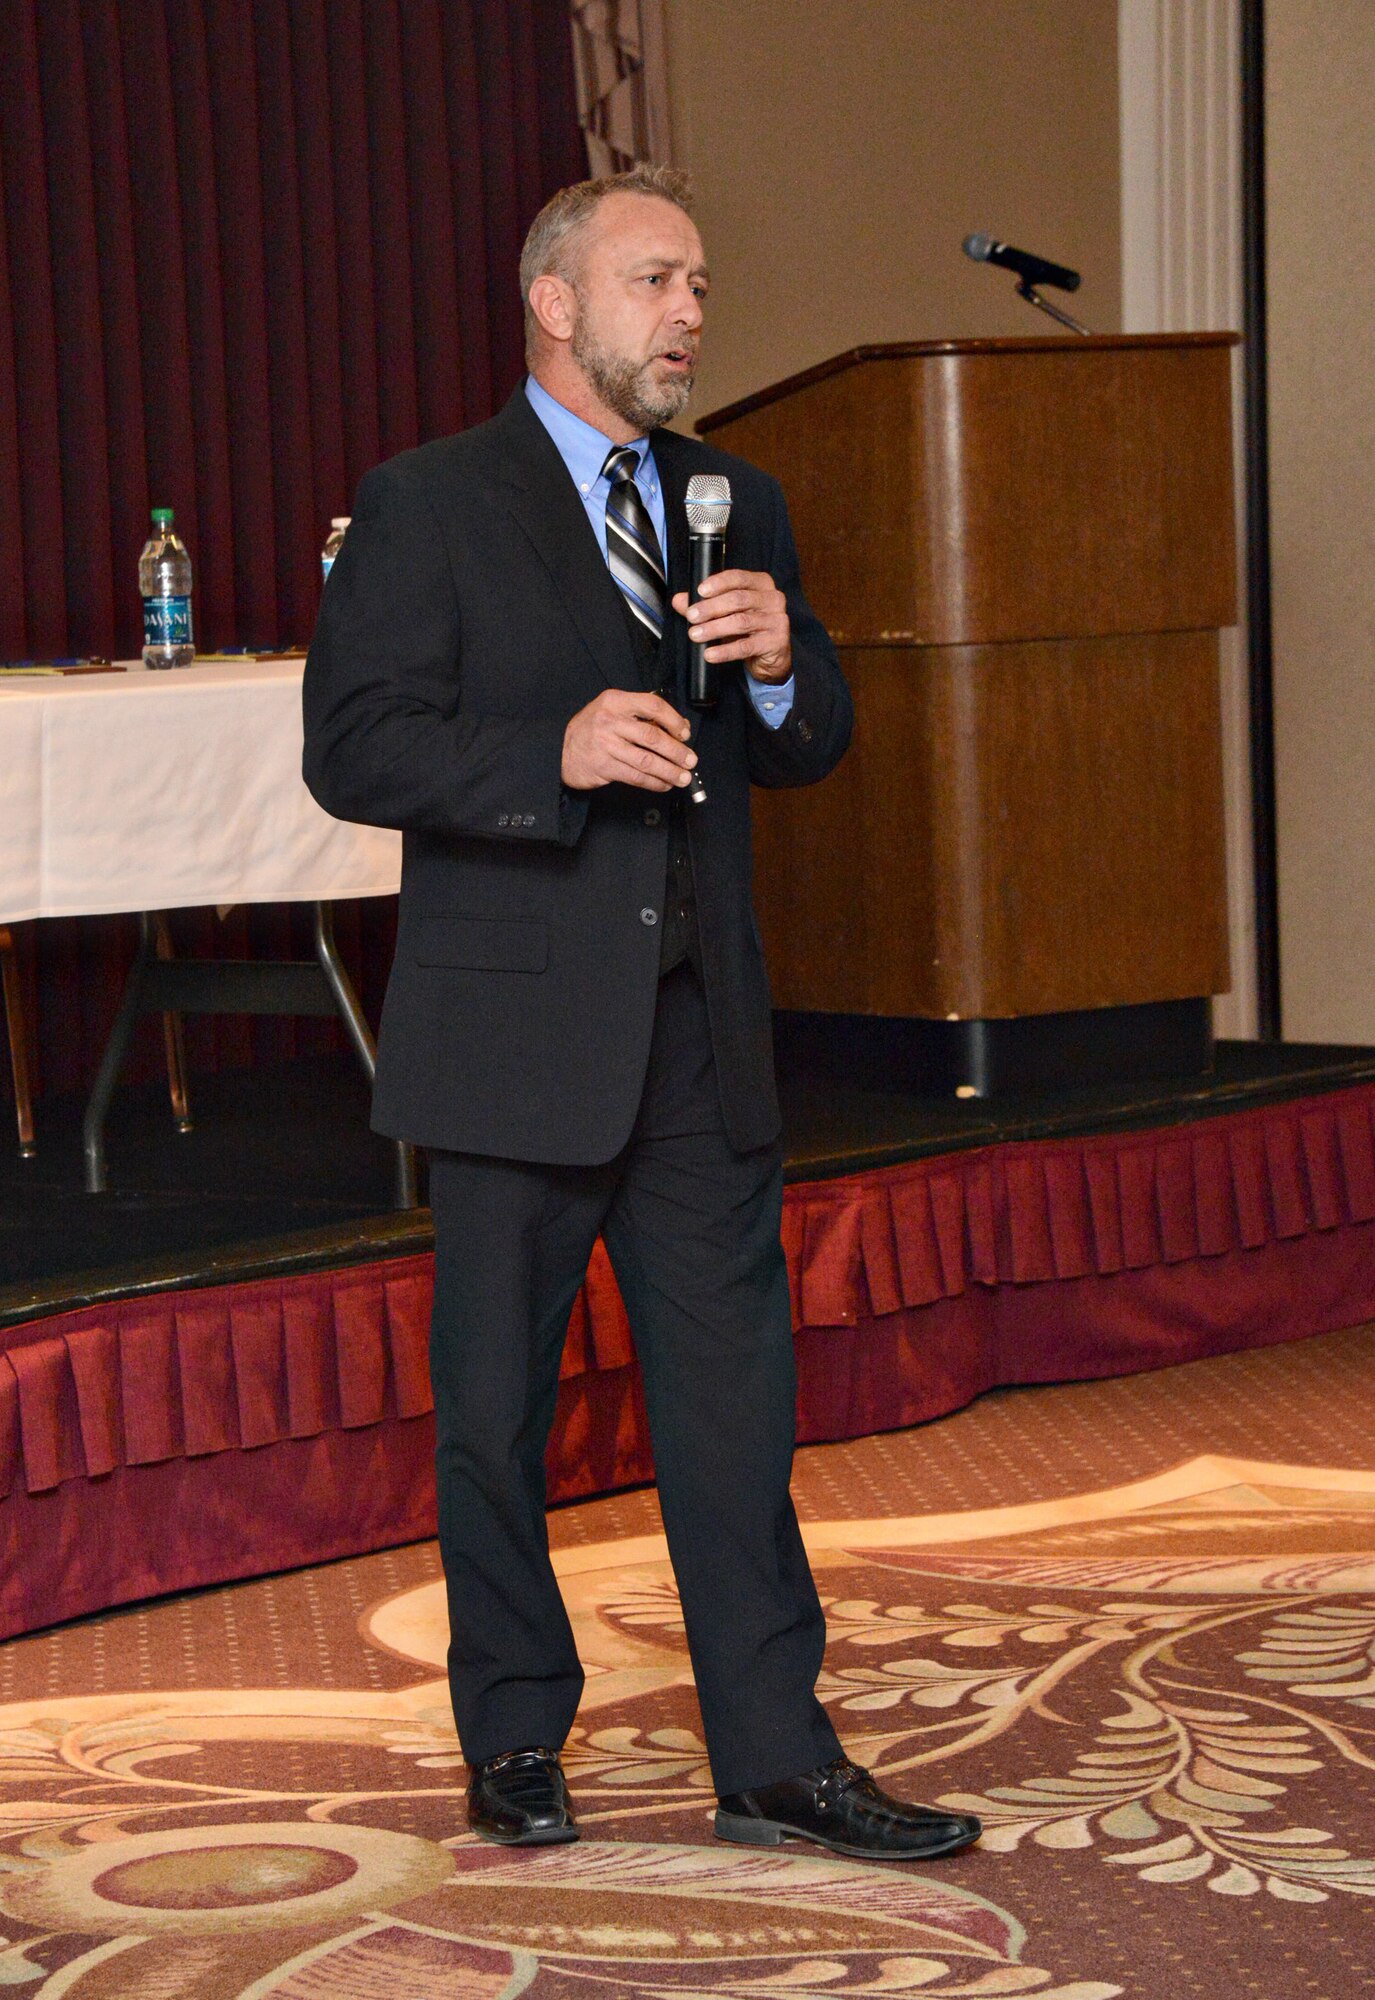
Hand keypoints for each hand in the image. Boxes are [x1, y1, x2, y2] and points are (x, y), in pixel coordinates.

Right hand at [562, 688, 697, 792]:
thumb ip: (643, 715)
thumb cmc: (593, 729)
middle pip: (652, 736)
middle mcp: (610, 721)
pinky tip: (664, 784)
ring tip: (683, 777)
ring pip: (646, 760)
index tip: (685, 733)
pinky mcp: (604, 766)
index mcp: (616, 701)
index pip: (653, 706)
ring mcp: (606, 745)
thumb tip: (680, 727)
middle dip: (676, 751)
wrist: (561, 750)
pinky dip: (654, 782)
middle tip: (690, 760)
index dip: (674, 720)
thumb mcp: (613, 710)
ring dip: (669, 771)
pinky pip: (636, 777)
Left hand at [671, 569, 791, 683]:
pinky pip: (746, 646)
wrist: (771, 657)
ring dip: (714, 628)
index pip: (738, 577)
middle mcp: (772, 599)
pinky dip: (725, 651)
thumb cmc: (749, 628)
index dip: (718, 583)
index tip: (700, 591)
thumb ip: (704, 604)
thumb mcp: (727, 613)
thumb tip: (679, 600)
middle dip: (711, 608)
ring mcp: (776, 620)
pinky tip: (711, 654)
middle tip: (691, 616)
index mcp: (761, 584)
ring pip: (741, 622)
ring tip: (695, 635)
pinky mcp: (776, 642)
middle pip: (738, 599)